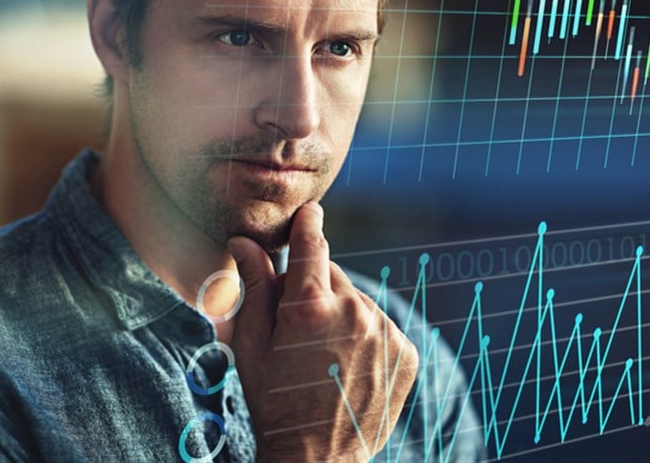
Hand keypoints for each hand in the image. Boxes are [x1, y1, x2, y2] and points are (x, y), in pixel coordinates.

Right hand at [228, 203, 418, 461]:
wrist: (317, 458)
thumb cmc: (273, 402)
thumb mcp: (251, 344)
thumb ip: (254, 287)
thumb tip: (244, 242)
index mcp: (310, 305)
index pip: (313, 243)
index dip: (309, 224)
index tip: (310, 211)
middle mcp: (354, 311)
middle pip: (332, 276)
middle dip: (314, 290)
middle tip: (296, 329)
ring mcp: (385, 332)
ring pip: (358, 302)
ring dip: (341, 316)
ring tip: (322, 358)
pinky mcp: (405, 352)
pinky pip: (381, 327)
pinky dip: (365, 338)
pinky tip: (346, 367)